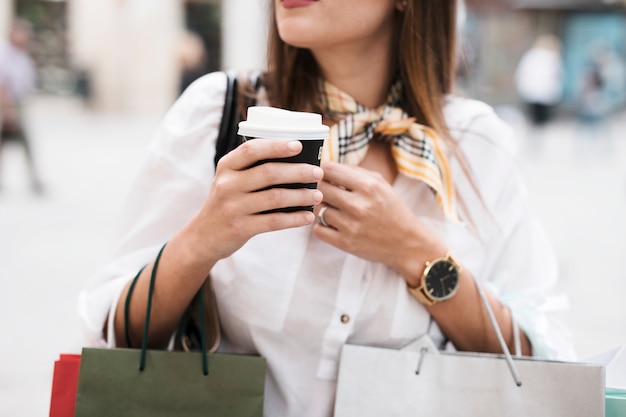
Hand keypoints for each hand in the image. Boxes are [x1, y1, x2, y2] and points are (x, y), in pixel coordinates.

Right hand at [181, 139, 323, 263]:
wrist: (203, 236)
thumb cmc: (226, 202)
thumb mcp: (230, 180)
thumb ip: (252, 169)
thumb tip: (296, 160)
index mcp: (226, 166)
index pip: (252, 149)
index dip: (276, 146)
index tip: (298, 145)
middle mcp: (228, 184)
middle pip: (269, 173)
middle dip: (299, 171)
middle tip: (318, 173)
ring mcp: (233, 207)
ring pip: (276, 198)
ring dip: (301, 196)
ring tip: (318, 195)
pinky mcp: (241, 228)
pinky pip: (274, 221)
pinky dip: (294, 219)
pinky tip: (307, 216)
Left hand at [313, 161, 445, 278]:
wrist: (407, 243)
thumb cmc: (392, 209)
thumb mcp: (380, 183)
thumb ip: (353, 171)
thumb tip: (326, 166)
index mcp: (368, 186)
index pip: (329, 170)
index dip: (324, 171)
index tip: (326, 175)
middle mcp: (358, 205)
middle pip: (320, 188)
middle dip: (322, 188)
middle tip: (329, 192)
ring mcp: (350, 225)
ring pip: (317, 209)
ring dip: (322, 208)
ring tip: (334, 209)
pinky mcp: (345, 243)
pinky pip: (318, 229)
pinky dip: (322, 226)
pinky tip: (333, 224)